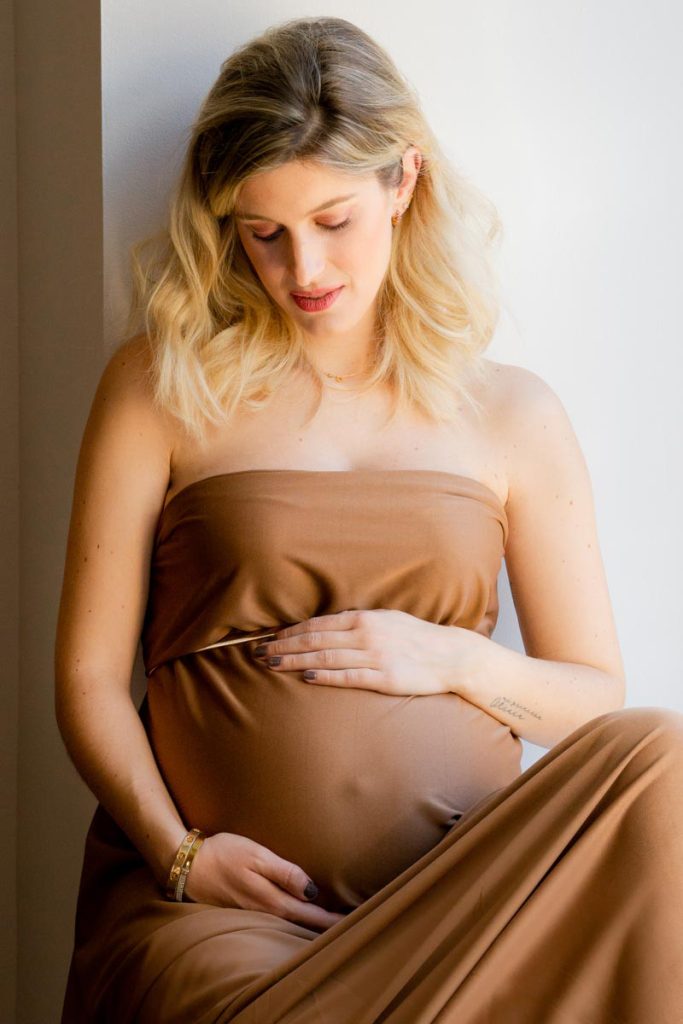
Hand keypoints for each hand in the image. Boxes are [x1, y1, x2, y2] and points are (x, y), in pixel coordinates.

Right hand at [182, 832, 346, 931]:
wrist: (188, 866)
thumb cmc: (224, 853)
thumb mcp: (256, 856)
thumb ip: (285, 873)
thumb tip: (312, 890)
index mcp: (272, 899)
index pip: (310, 914)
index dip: (331, 919)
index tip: (353, 921)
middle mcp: (265, 911)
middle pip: (302, 923)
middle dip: (326, 925)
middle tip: (351, 925)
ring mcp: (254, 913)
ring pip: (290, 924)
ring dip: (310, 924)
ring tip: (331, 923)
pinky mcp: (246, 910)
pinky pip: (276, 919)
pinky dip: (293, 920)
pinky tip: (299, 916)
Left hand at [252, 608, 474, 696]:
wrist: (450, 656)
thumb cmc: (416, 638)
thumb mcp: (386, 620)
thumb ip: (358, 623)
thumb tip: (327, 628)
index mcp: (365, 618)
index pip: (318, 624)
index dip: (290, 631)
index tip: (269, 638)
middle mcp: (366, 634)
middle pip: (314, 640)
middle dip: (282, 646)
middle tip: (257, 653)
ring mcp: (374, 656)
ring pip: (324, 657)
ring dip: (294, 661)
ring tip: (271, 664)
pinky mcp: (383, 678)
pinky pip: (347, 676)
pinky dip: (323, 676)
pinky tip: (305, 676)